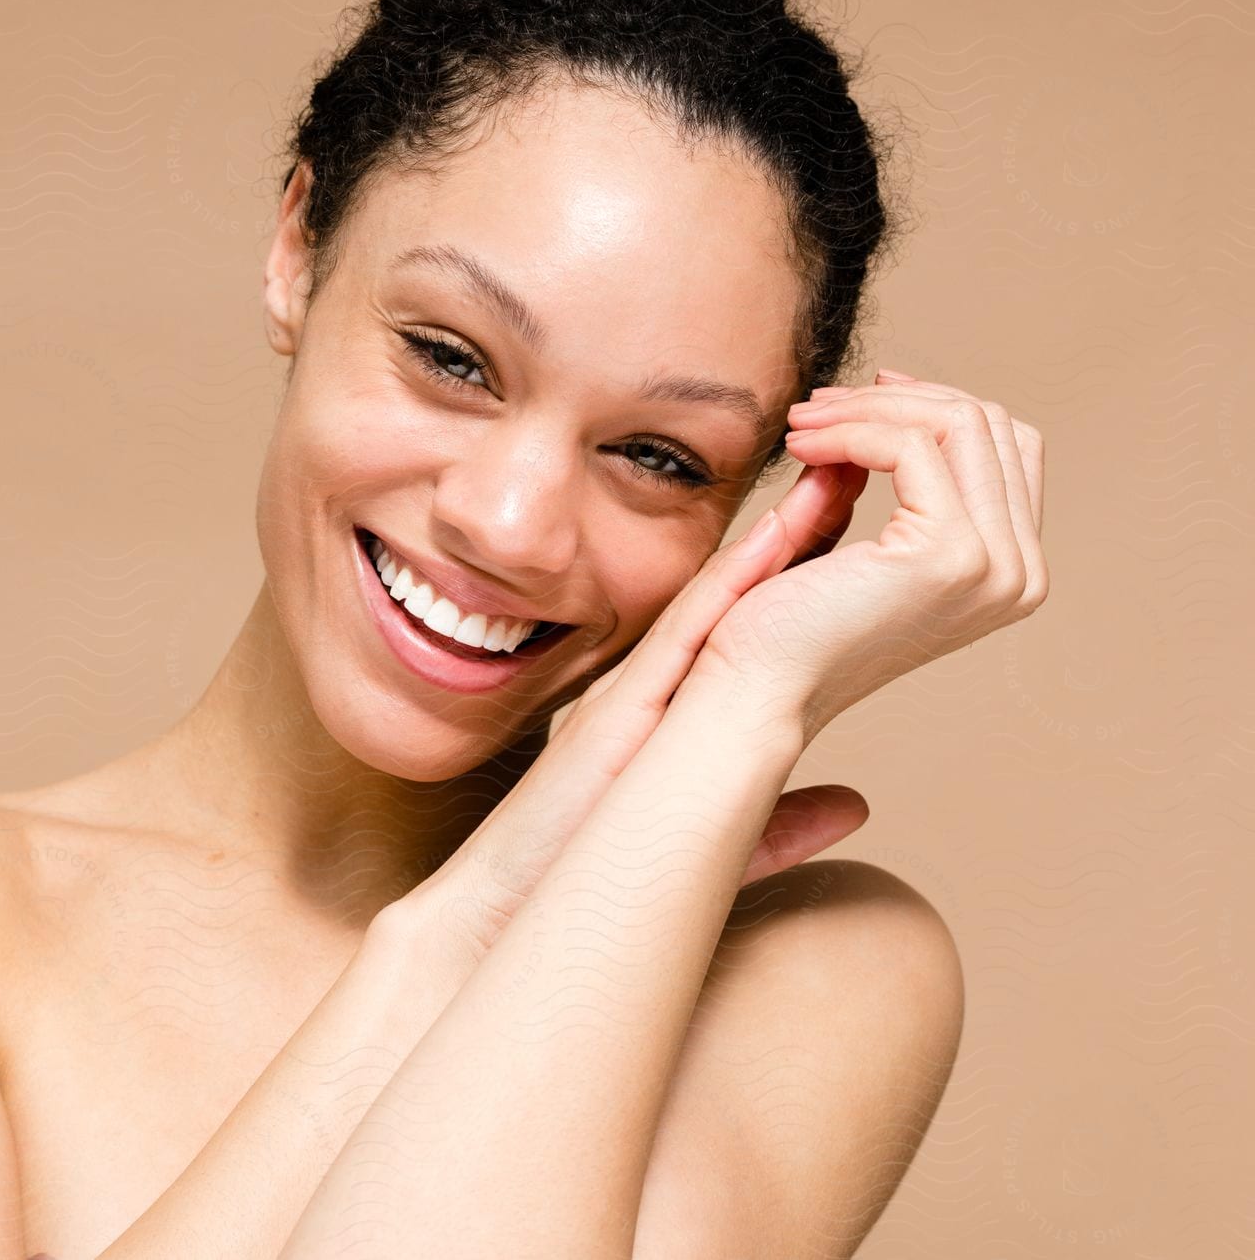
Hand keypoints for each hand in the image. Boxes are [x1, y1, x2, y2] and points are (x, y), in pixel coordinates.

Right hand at [395, 493, 870, 965]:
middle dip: (798, 532)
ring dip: (776, 539)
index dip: (809, 573)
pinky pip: (688, 633)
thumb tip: (857, 806)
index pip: (757, 631)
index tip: (860, 526)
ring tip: (831, 476)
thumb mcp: (716, 847)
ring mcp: (640, 693)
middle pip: (741, 597)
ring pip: (720, 599)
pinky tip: (778, 536)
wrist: (519, 914)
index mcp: (684, 718)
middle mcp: (662, 691)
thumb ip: (785, 825)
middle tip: (856, 467)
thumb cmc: (601, 883)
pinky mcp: (624, 710)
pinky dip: (733, 584)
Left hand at [690, 370, 1048, 743]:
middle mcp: (1019, 574)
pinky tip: (800, 445)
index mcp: (1009, 572)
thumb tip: (888, 404)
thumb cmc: (788, 626)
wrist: (756, 688)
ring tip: (800, 424)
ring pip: (956, 422)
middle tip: (814, 407)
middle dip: (892, 399)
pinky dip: (850, 429)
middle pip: (986, 424)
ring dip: (865, 408)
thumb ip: (885, 478)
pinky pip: (912, 445)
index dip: (927, 406)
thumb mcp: (854, 538)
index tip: (853, 400)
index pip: (1001, 446)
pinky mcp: (950, 554)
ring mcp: (994, 566)